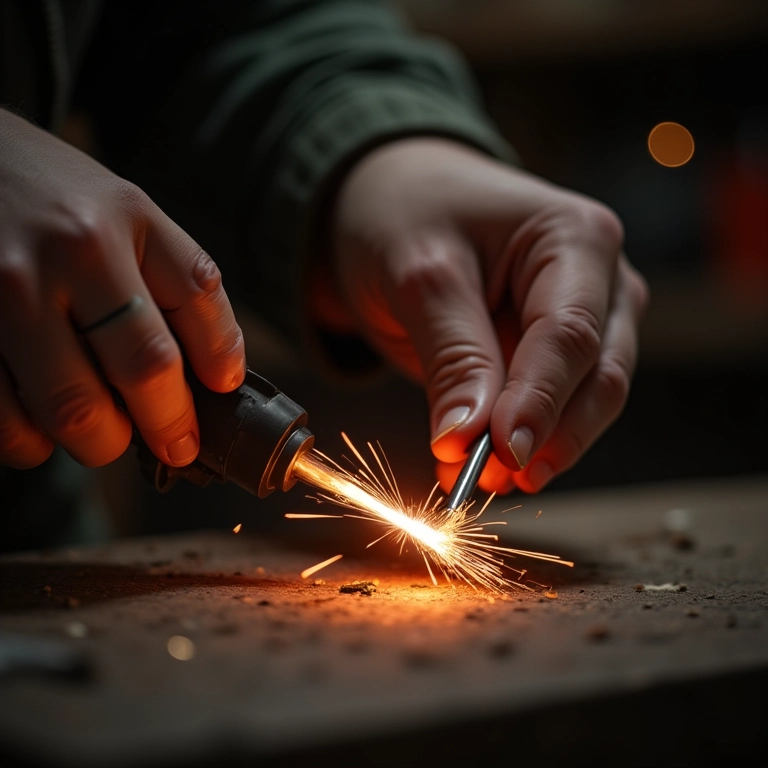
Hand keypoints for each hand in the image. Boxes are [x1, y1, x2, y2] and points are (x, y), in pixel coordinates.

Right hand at [0, 109, 244, 469]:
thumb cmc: (57, 200)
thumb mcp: (130, 213)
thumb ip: (182, 283)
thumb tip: (222, 374)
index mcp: (122, 224)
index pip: (188, 313)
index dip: (212, 373)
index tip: (212, 403)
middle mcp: (65, 255)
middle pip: (140, 370)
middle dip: (164, 425)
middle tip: (171, 439)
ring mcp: (4, 294)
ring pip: (70, 411)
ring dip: (99, 441)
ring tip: (104, 429)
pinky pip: (3, 418)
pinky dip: (30, 441)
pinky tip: (40, 421)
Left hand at [325, 138, 647, 494]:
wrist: (394, 197)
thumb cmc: (407, 213)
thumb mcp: (419, 277)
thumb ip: (452, 358)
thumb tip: (466, 444)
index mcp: (575, 237)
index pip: (569, 336)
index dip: (538, 404)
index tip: (501, 455)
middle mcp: (599, 278)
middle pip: (598, 376)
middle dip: (547, 435)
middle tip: (492, 481)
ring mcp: (587, 315)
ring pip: (588, 399)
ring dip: (541, 446)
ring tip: (483, 480)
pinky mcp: (557, 348)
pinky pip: (557, 403)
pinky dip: (526, 437)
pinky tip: (489, 463)